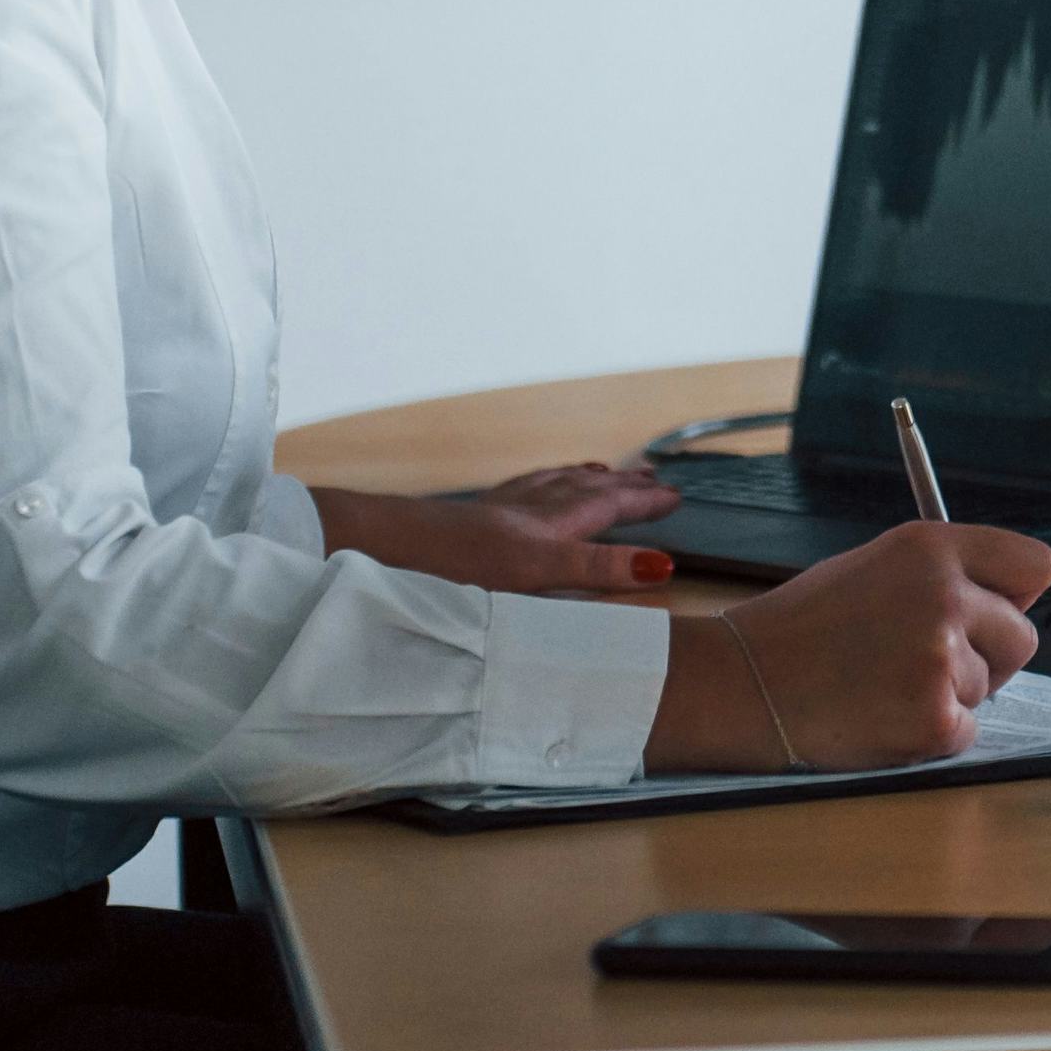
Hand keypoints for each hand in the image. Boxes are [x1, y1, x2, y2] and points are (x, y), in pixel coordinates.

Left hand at [306, 466, 683, 595]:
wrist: (375, 544)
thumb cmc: (446, 569)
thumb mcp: (534, 579)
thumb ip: (595, 572)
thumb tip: (658, 566)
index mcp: (545, 532)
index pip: (606, 514)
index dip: (642, 513)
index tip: (675, 507)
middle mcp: (525, 513)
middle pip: (585, 492)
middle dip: (623, 488)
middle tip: (656, 480)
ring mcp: (495, 510)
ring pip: (552, 484)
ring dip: (586, 478)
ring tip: (606, 471)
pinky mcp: (468, 514)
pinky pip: (520, 487)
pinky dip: (542, 480)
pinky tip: (535, 486)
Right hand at [643, 523, 1050, 774]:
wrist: (743, 684)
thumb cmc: (802, 628)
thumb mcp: (875, 567)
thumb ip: (943, 575)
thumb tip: (1006, 601)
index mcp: (930, 547)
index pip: (1034, 564)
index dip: (1016, 594)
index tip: (997, 610)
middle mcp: (944, 595)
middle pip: (1024, 637)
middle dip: (990, 655)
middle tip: (928, 662)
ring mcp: (941, 659)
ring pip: (990, 688)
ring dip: (950, 694)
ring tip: (885, 685)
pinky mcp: (933, 718)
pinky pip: (966, 732)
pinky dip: (933, 734)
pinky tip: (883, 716)